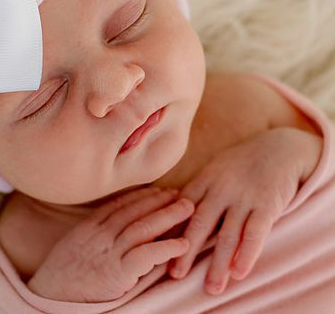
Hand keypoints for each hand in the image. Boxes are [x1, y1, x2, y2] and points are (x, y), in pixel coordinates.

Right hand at [27, 186, 194, 301]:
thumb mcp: (73, 244)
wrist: (48, 296)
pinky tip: (183, 244)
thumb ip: (92, 232)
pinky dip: (166, 248)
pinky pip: (146, 255)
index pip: (120, 204)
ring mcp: (109, 251)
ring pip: (143, 227)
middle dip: (159, 200)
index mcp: (90, 226)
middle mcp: (101, 234)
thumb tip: (111, 225)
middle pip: (135, 211)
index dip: (142, 195)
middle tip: (179, 193)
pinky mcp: (117, 272)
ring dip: (168, 216)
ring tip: (187, 208)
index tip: (158, 190)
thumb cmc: (59, 274)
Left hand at [168, 128, 318, 294]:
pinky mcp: (267, 204)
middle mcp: (220, 189)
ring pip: (227, 234)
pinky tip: (240, 272)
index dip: (168, 229)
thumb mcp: (215, 170)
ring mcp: (243, 197)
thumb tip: (173, 211)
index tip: (156, 248)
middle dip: (186, 250)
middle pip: (199, 223)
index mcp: (204, 180)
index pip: (180, 207)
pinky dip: (247, 253)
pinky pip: (255, 232)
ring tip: (212, 286)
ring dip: (219, 263)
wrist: (279, 148)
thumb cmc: (241, 162)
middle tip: (175, 274)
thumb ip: (198, 190)